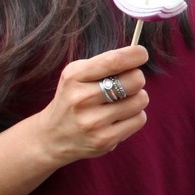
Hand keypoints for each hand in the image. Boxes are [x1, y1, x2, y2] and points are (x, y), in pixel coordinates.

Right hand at [30, 45, 148, 165]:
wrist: (53, 137)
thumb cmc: (73, 98)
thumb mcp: (77, 75)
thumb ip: (104, 64)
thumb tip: (138, 56)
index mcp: (74, 76)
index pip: (114, 61)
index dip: (135, 55)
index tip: (141, 54)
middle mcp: (82, 99)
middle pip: (134, 80)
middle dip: (136, 78)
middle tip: (128, 83)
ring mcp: (93, 122)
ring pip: (140, 100)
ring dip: (137, 98)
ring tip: (121, 101)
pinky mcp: (104, 140)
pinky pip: (139, 119)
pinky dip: (135, 115)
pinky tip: (119, 117)